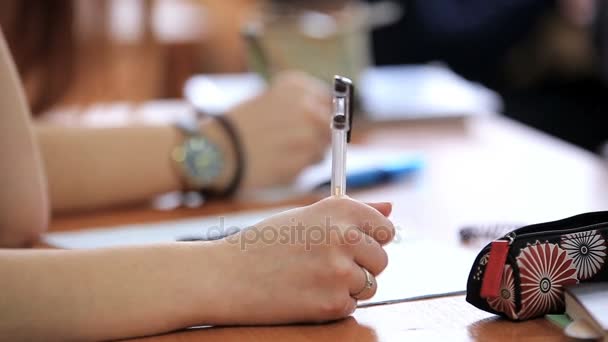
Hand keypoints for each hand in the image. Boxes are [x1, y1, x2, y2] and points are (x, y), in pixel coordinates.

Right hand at [210, 197, 394, 324]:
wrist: (225, 276)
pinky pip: (351, 306)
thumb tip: (391, 208)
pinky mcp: (334, 303)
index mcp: (340, 209)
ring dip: (347, 286)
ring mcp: (341, 271)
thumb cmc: (264, 243)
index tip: (354, 244)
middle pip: (381, 259)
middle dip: (360, 265)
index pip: (385, 228)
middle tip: (324, 265)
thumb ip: (353, 212)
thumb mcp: (307, 216)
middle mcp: (345, 236)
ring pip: (369, 285)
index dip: (370, 239)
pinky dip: (332, 304)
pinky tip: (305, 293)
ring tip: (312, 278)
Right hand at [226, 71, 330, 188]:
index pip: (330, 100)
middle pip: (332, 125)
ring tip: (281, 153)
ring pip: (323, 148)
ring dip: (309, 153)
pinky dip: (299, 167)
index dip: (323, 115)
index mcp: (297, 86)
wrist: (216, 149)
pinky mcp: (303, 160)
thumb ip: (300, 106)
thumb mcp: (270, 101)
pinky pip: (312, 165)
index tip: (312, 124)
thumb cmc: (239, 126)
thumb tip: (331, 121)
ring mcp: (308, 133)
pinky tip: (277, 163)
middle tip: (293, 143)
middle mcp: (307, 105)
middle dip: (319, 135)